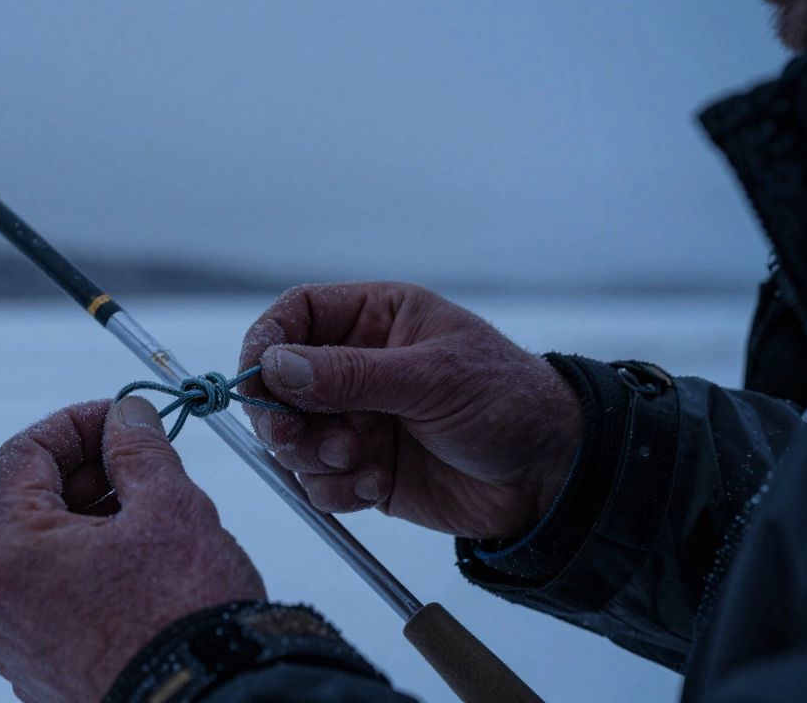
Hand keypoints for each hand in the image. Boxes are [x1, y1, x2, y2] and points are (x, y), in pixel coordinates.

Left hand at [0, 397, 265, 702]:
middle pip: (31, 506)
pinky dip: (93, 571)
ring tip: (153, 516)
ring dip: (93, 523)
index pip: (23, 454)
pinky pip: (58, 601)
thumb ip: (139, 448)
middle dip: (88, 473)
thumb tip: (127, 419)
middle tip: (143, 460)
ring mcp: (20, 643)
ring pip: (48, 556)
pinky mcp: (46, 672)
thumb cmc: (183, 621)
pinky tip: (143, 567)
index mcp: (12, 552)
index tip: (118, 418)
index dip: (75, 423)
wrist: (210, 702)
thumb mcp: (170, 506)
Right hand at [238, 282, 581, 539]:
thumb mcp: (431, 377)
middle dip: (281, 416)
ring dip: (310, 457)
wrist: (551, 477)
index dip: (266, 342)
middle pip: (278, 384)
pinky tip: (374, 485)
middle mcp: (356, 368)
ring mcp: (356, 420)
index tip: (254, 376)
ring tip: (356, 460)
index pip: (296, 316)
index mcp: (374, 321)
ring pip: (291, 439)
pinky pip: (316, 482)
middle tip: (296, 439)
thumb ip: (350, 374)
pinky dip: (334, 489)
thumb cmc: (508, 401)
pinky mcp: (361, 470)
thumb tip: (276, 366)